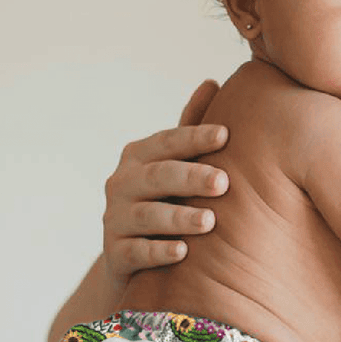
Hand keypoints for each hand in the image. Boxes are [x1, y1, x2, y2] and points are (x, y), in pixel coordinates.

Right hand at [103, 79, 229, 285]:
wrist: (130, 259)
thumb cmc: (163, 203)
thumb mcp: (174, 167)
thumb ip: (189, 132)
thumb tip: (210, 82)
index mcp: (137, 157)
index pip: (166, 142)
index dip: (194, 137)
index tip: (226, 135)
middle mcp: (121, 184)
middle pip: (157, 177)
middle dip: (190, 177)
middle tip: (223, 182)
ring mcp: (115, 220)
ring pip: (147, 216)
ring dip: (178, 217)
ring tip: (209, 222)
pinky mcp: (115, 256)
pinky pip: (137, 253)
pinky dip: (159, 252)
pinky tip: (182, 252)